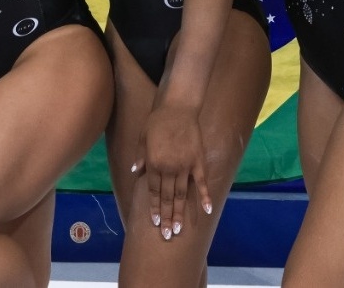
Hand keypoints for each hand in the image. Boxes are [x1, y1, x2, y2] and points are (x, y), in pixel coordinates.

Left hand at [132, 104, 211, 239]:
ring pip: (182, 194)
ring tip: (178, 229)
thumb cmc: (157, 121)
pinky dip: (205, 196)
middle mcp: (169, 168)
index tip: (155, 223)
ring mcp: (185, 166)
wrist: (178, 107)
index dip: (154, 208)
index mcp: (154, 163)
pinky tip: (207, 209)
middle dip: (166, 217)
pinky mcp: (198, 160)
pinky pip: (202, 182)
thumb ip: (140, 157)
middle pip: (167, 197)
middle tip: (167, 235)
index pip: (154, 191)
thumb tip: (135, 172)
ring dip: (180, 212)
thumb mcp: (142, 138)